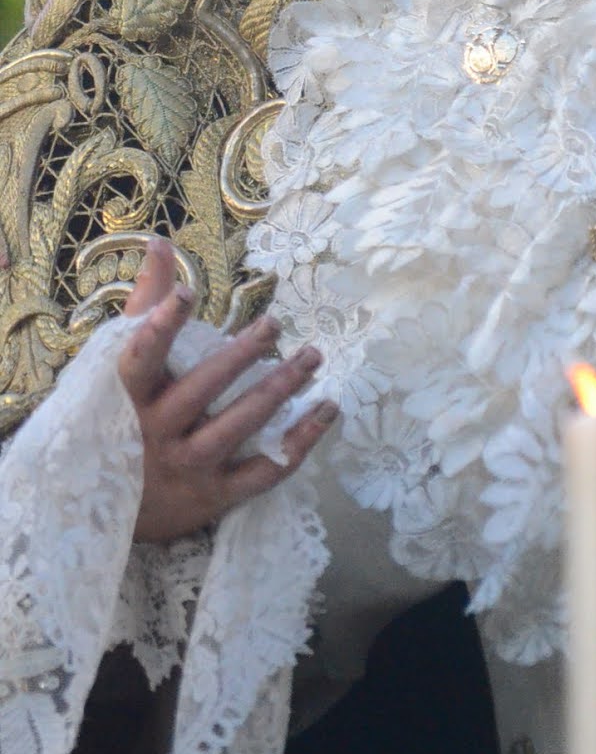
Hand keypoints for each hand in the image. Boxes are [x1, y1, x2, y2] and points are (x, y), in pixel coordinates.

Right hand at [119, 236, 337, 543]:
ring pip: (237, 428)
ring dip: (278, 390)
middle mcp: (156, 433)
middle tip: (275, 324)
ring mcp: (188, 466)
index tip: (187, 292)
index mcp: (130, 397)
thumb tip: (161, 242)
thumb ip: (148, 303)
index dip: (160, 326)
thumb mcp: (125, 364)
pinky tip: (327, 410)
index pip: (140, 359)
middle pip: (201, 391)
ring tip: (313, 356)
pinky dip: (300, 442)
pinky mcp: (217, 494)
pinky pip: (264, 471)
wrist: (109, 511)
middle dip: (240, 357)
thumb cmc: (126, 415)